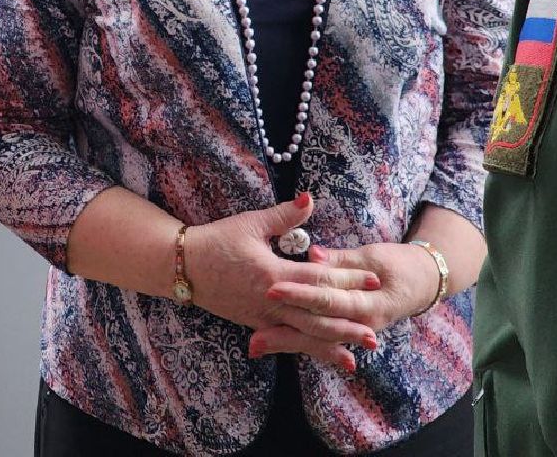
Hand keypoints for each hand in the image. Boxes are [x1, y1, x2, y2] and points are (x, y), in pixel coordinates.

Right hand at [184, 192, 380, 371]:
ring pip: (301, 335)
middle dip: (345, 325)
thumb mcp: (251, 224)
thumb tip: (310, 199)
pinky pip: (285, 339)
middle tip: (374, 334)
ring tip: (354, 358)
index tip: (373, 280)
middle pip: (315, 317)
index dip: (347, 279)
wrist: (182, 266)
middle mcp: (271, 301)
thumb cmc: (216, 241)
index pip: (318, 279)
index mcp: (273, 274)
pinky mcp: (254, 324)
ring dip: (328, 346)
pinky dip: (304, 348)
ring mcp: (262, 317)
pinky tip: (318, 355)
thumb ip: (284, 215)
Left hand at [251, 241, 442, 357]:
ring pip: (313, 339)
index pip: (327, 299)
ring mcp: (352, 331)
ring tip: (253, 346)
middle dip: (284, 333)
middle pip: (315, 328)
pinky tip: (268, 345)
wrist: (422, 283)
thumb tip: (314, 254)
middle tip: (253, 337)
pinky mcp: (343, 330)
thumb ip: (341, 259)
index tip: (271, 289)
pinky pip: (316, 339)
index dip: (299, 294)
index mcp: (368, 303)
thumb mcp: (373, 257)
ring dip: (283, 342)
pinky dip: (293, 342)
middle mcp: (359, 324)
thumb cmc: (397, 264)